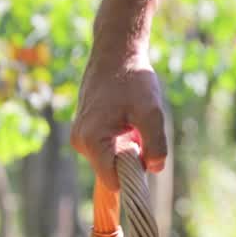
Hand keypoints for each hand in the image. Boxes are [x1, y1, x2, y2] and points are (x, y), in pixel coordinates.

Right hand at [70, 50, 167, 190]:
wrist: (115, 54)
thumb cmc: (133, 80)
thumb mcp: (152, 112)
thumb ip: (156, 144)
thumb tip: (154, 168)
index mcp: (92, 140)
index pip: (113, 182)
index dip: (133, 175)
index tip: (144, 153)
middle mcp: (80, 143)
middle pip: (111, 172)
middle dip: (130, 159)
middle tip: (139, 132)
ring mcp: (79, 137)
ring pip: (110, 160)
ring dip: (126, 149)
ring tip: (131, 123)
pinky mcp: (84, 132)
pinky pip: (106, 149)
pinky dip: (120, 141)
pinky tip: (124, 120)